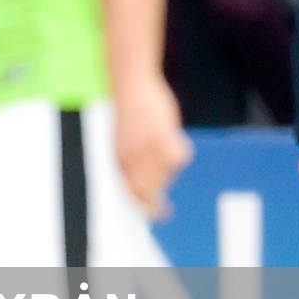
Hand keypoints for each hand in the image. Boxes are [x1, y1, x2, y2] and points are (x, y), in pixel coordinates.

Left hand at [114, 74, 191, 217]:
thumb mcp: (126, 141)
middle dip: (162, 184)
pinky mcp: (161, 137)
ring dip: (171, 160)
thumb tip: (149, 186)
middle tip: (166, 167)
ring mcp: (146, 149)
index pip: (132, 193)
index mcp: (118, 160)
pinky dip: (180, 149)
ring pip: (168, 170)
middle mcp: (130, 158)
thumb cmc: (131, 113)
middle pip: (151, 187)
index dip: (146, 205)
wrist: (130, 85)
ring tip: (163, 136)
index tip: (161, 214)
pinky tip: (174, 135)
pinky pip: (178, 156)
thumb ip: (133, 162)